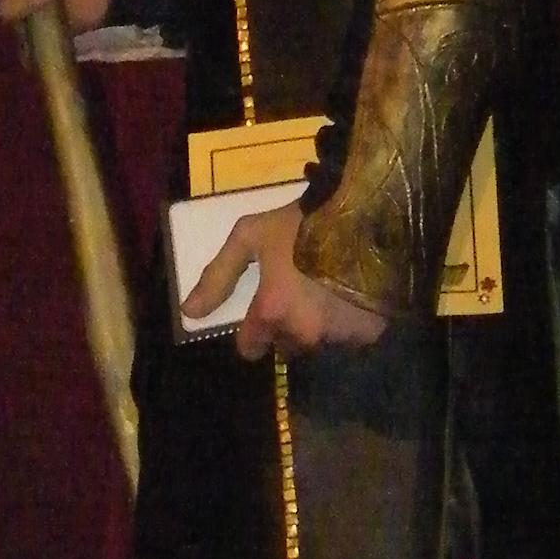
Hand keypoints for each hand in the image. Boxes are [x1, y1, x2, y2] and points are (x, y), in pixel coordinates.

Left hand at [182, 197, 388, 361]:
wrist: (366, 210)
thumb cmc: (301, 221)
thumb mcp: (250, 236)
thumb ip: (218, 276)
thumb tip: (189, 312)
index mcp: (273, 311)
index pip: (250, 348)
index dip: (251, 332)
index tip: (261, 313)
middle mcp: (305, 333)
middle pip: (286, 347)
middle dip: (286, 328)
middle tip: (297, 296)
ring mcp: (340, 335)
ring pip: (317, 344)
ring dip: (317, 328)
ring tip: (325, 294)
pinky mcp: (370, 332)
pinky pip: (349, 338)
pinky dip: (346, 323)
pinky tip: (349, 297)